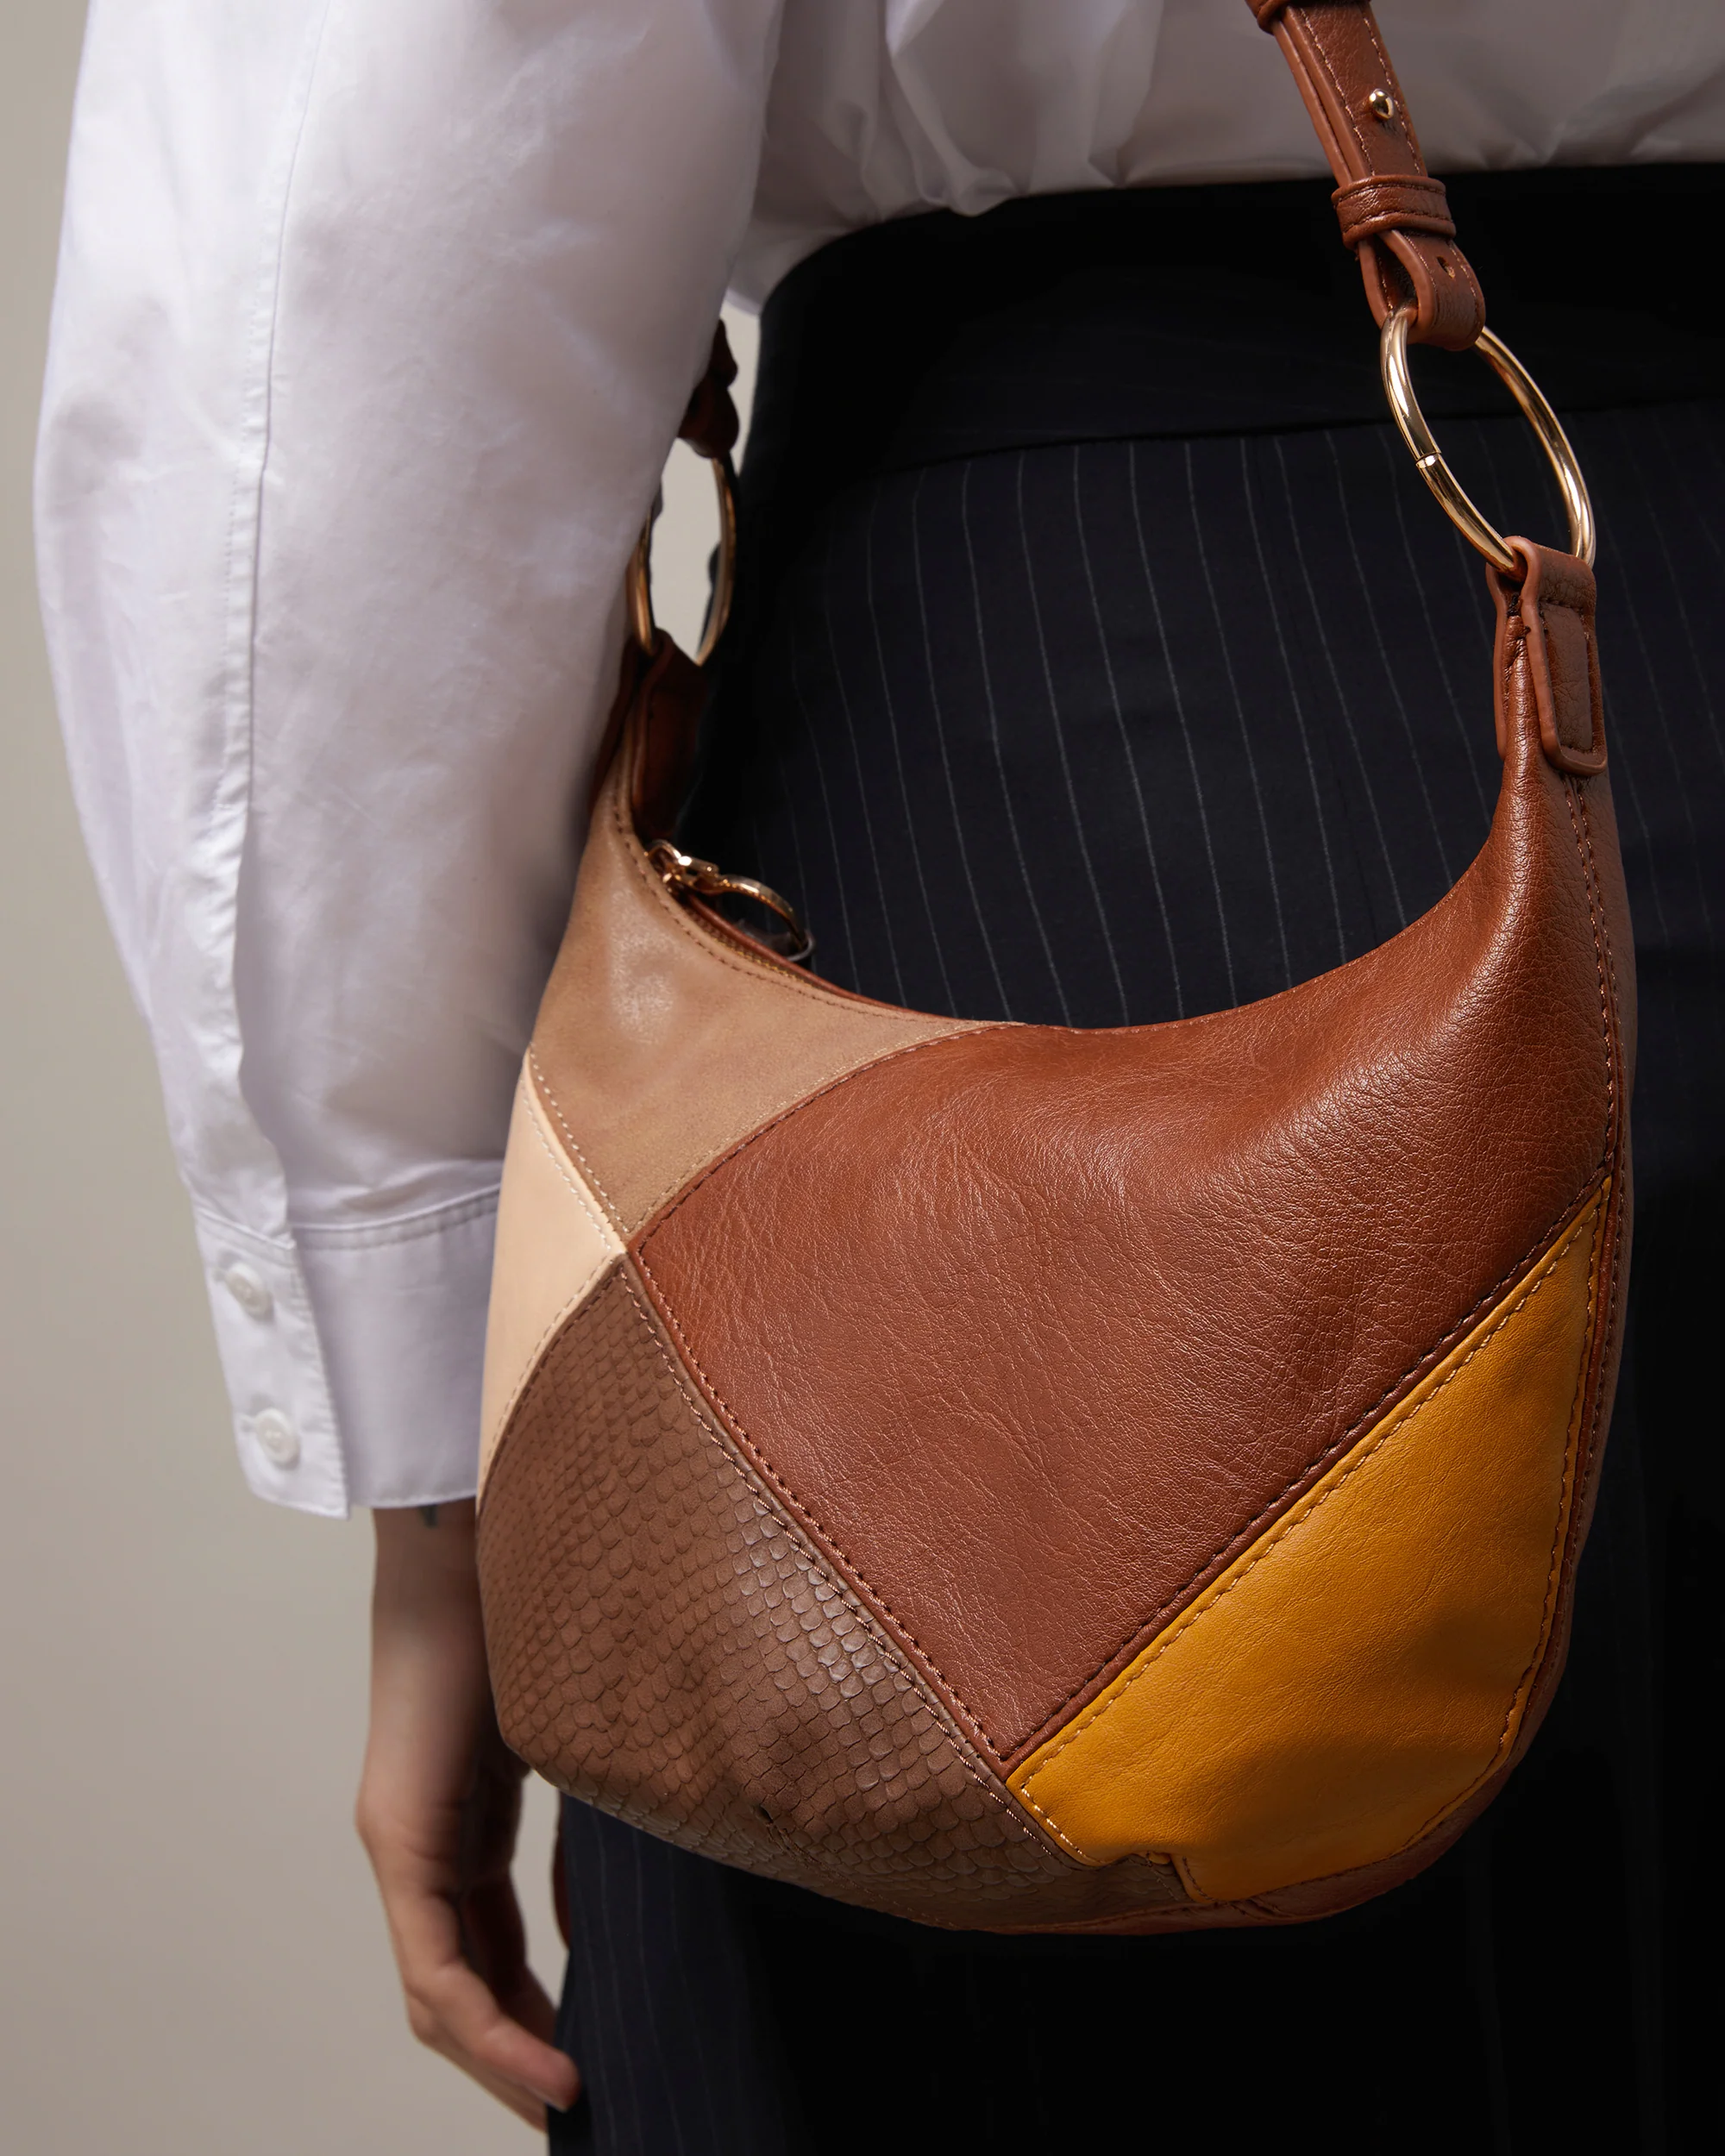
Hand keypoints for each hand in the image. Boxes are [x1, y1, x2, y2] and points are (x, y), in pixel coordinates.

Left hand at [356, 1501, 579, 2128]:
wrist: (477, 1532)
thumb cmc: (533, 1608)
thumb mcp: (576, 1735)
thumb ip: (591, 1816)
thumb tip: (628, 1890)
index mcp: (458, 1824)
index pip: (485, 1955)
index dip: (532, 2022)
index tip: (591, 2060)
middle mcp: (416, 1846)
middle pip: (456, 1992)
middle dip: (514, 2059)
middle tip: (579, 2104)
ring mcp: (402, 1842)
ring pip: (441, 1995)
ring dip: (501, 2061)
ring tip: (566, 2104)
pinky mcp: (401, 1833)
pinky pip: (438, 1964)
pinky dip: (490, 2026)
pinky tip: (547, 2066)